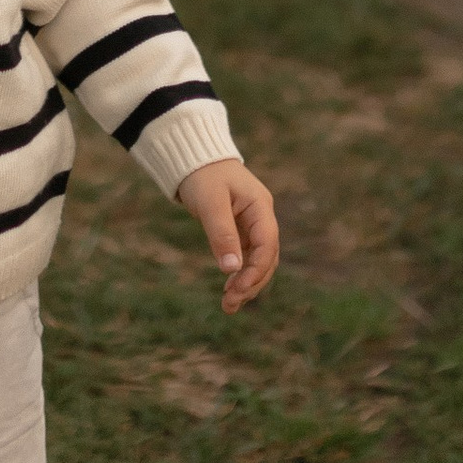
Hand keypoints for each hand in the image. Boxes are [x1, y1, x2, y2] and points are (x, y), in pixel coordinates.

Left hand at [179, 157, 278, 311]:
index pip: (268, 244)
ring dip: (247, 283)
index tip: (237, 289)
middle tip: (230, 303)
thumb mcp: (211, 203)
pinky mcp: (240, 230)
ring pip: (258, 260)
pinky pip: (246, 256)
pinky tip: (229, 289)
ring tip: (229, 305)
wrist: (194, 157)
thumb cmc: (203, 175)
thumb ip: (222, 234)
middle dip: (252, 283)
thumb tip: (231, 269)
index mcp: (260, 206)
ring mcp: (252, 224)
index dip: (256, 270)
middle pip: (267, 257)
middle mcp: (261, 217)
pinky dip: (239, 274)